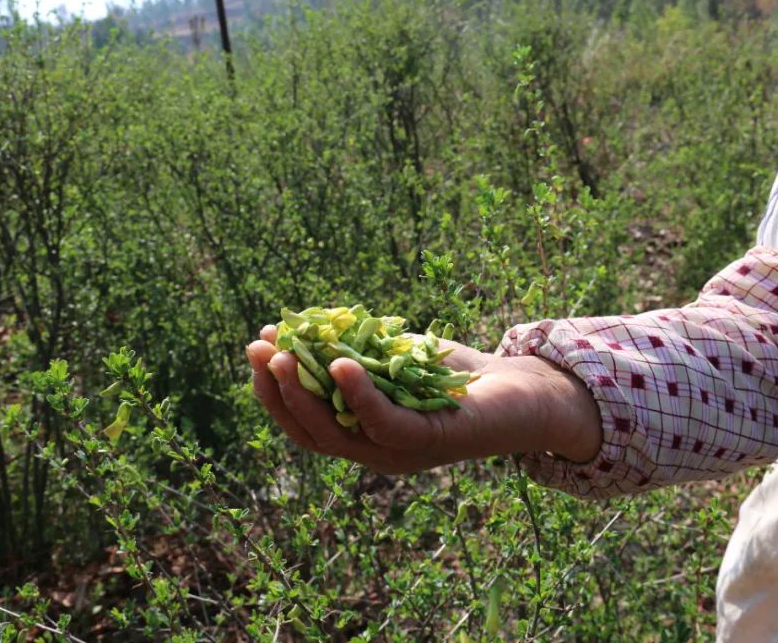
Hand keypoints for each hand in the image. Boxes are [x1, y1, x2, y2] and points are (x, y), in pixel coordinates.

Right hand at [245, 325, 601, 473]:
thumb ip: (356, 351)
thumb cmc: (456, 374)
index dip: (273, 389)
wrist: (522, 391)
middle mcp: (376, 452)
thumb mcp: (395, 357)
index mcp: (363, 435)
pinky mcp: (431, 440)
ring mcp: (402, 453)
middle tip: (258, 349)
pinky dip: (358, 395)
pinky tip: (339, 364)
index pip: (304, 421)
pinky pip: (384, 422)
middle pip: (310, 431)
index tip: (256, 347)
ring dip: (304, 395)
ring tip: (283, 355)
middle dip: (276, 390)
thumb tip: (307, 325)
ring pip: (338, 434)